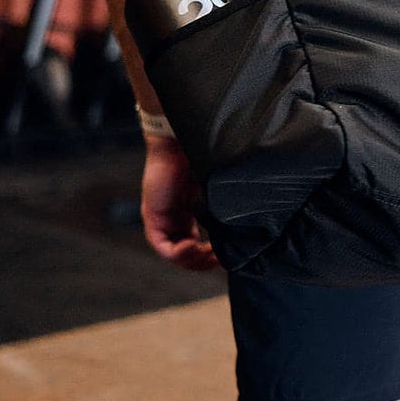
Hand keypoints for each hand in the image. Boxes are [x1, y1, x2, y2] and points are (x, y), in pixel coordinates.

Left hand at [140, 136, 219, 269]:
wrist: (179, 139)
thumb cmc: (200, 155)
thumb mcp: (215, 186)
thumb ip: (223, 206)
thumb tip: (246, 224)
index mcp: (187, 210)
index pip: (195, 242)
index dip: (210, 254)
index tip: (226, 255)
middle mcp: (173, 217)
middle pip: (184, 252)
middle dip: (203, 261)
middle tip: (220, 260)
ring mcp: (161, 218)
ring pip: (174, 253)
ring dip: (192, 260)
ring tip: (209, 257)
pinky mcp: (152, 216)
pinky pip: (163, 245)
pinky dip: (179, 252)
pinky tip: (194, 247)